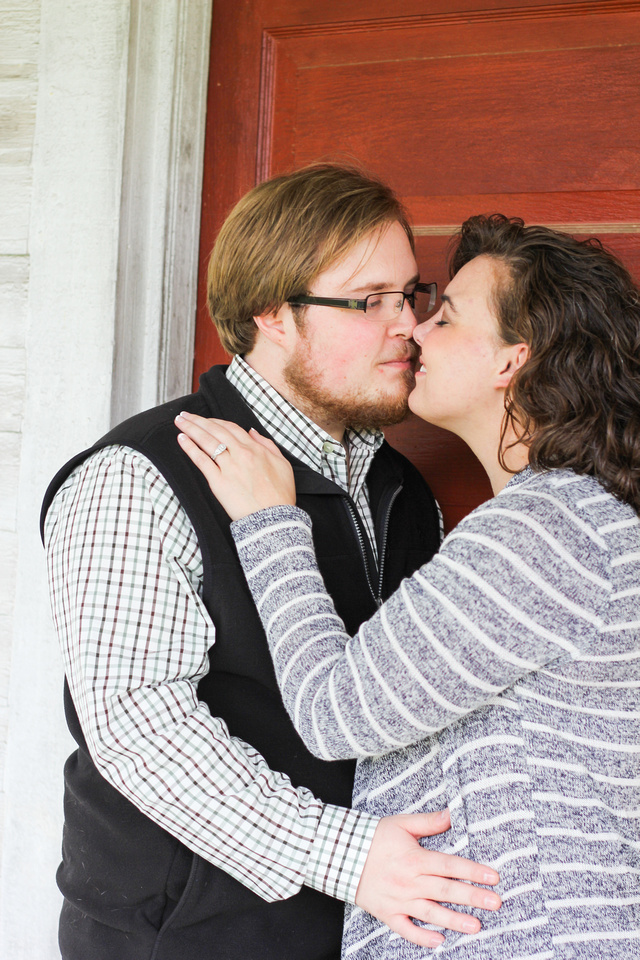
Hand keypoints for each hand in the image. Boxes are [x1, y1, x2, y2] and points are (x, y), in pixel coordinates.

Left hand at [175, 412, 295, 519]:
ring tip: (179, 421)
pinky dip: (190, 448)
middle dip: (198, 420)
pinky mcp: (218, 482)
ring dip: (191, 428)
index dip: (216, 421)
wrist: (274, 518)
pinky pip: (202, 460)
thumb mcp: (283, 464)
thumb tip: (252, 432)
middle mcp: (240, 454)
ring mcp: (229, 467)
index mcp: (255, 449)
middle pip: (216, 430)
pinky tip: (182, 439)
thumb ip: (268, 445)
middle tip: (185, 414)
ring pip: (207, 441)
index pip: (231, 428)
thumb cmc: (279, 495)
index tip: (205, 419)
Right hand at [355, 810, 500, 949]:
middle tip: (496, 903)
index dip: (472, 871)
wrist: (340, 853)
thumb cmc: (373, 837)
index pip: (449, 865)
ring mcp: (398, 900)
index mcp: (414, 858)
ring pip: (431, 913)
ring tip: (477, 926)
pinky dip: (422, 938)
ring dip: (454, 920)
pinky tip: (440, 941)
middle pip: (445, 890)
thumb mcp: (401, 824)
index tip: (494, 877)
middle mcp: (409, 881)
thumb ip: (428, 822)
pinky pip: (406, 929)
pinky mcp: (387, 913)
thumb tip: (451, 814)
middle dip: (472, 897)